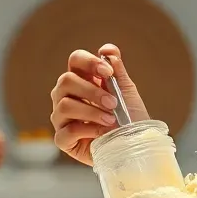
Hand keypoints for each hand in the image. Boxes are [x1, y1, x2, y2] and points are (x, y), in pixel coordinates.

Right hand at [49, 43, 148, 165]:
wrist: (135, 147)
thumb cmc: (129, 118)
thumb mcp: (126, 92)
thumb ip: (117, 70)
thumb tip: (107, 50)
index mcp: (81, 80)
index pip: (75, 60)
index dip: (89, 62)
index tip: (108, 72)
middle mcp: (66, 96)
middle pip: (66, 81)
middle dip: (91, 91)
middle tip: (113, 103)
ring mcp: (61, 118)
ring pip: (64, 105)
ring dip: (91, 111)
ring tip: (111, 120)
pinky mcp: (62, 140)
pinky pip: (67, 131)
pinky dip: (87, 130)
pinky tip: (102, 133)